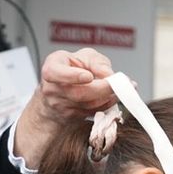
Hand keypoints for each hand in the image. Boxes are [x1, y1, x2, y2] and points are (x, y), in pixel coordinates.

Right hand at [14, 48, 123, 166]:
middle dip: (103, 89)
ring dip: (108, 97)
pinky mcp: (72, 116)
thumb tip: (111, 76)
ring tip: (121, 88)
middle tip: (120, 84)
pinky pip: (92, 112)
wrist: (61, 90)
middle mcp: (52, 89)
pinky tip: (113, 97)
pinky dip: (106, 105)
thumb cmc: (73, 68)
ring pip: (88, 105)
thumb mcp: (83, 57)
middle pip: (78, 93)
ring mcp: (61, 105)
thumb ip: (98, 62)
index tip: (89, 76)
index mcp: (51, 68)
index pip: (55, 73)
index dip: (73, 76)